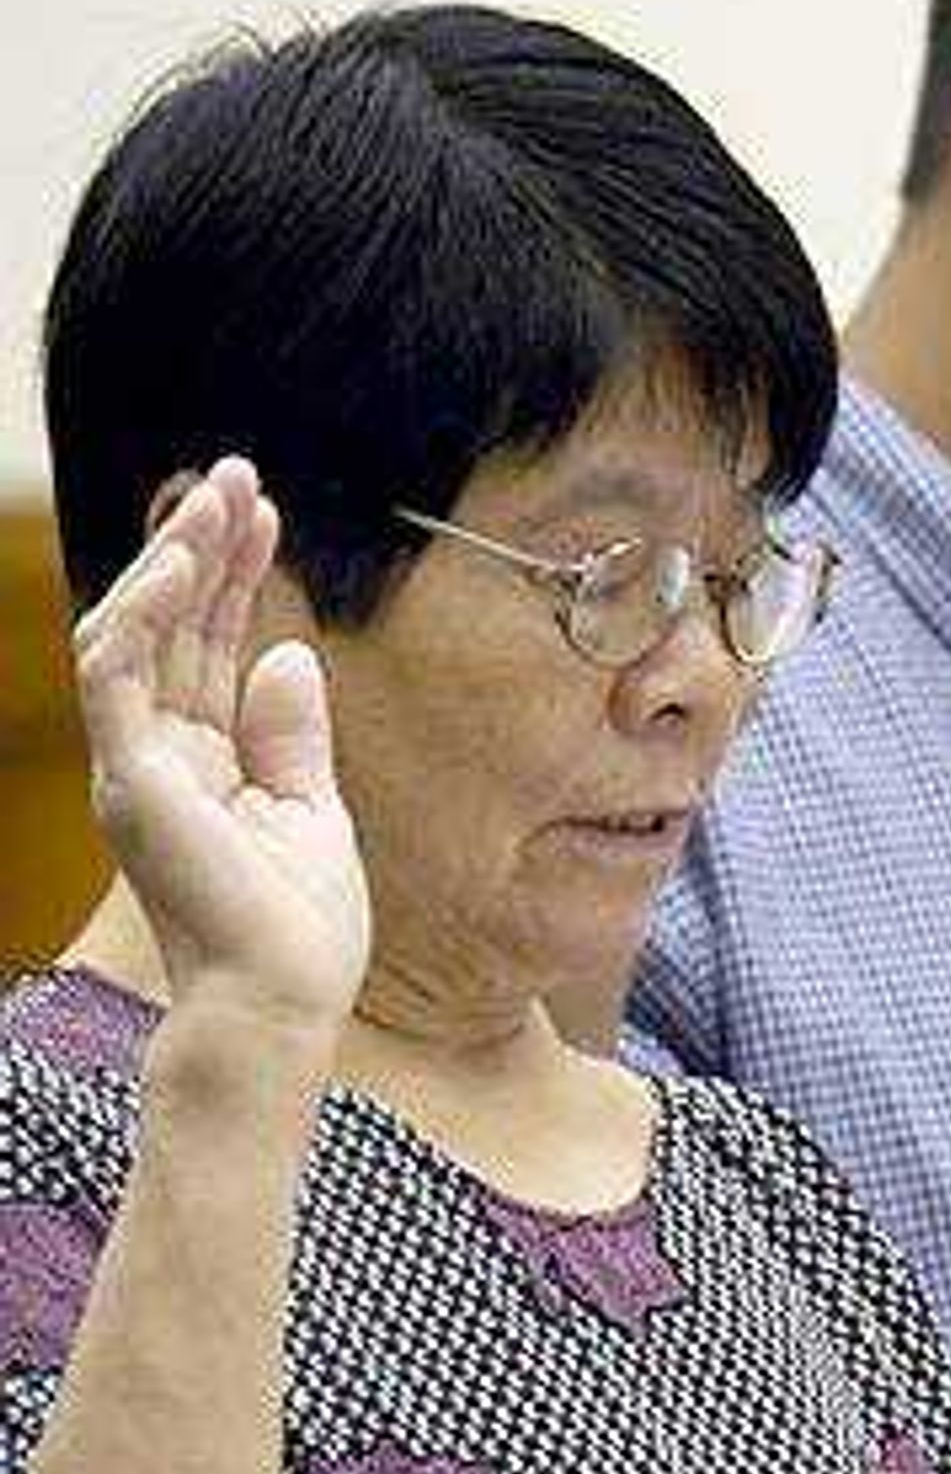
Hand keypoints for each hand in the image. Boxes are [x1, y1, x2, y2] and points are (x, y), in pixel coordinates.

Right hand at [74, 461, 366, 1037]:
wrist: (282, 1000)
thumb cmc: (298, 929)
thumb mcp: (310, 811)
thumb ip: (292, 735)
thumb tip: (290, 653)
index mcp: (202, 760)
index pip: (208, 645)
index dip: (236, 576)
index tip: (267, 512)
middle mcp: (155, 753)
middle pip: (171, 625)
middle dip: (201, 543)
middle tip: (233, 473)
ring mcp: (135, 762)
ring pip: (134, 629)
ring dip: (174, 555)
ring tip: (214, 494)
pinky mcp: (128, 776)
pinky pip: (116, 669)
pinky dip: (145, 607)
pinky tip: (188, 556)